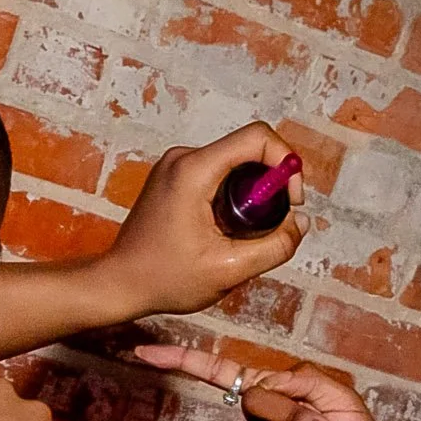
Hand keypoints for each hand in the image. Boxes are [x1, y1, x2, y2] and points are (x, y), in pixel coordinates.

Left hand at [108, 122, 308, 315]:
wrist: (119, 284)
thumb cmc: (164, 278)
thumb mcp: (230, 269)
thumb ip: (276, 245)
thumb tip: (301, 222)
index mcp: (194, 170)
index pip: (258, 137)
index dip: (286, 163)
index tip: (290, 201)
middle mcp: (183, 159)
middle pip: (248, 151)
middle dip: (271, 185)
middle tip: (272, 224)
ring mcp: (175, 166)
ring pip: (235, 164)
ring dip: (252, 194)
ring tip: (245, 233)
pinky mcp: (173, 178)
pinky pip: (218, 175)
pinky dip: (233, 197)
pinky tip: (226, 231)